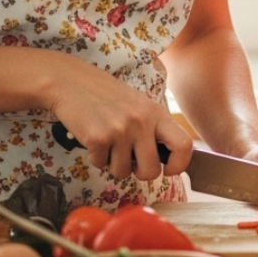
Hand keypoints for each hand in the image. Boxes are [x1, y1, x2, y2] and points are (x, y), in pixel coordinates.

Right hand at [50, 58, 193, 181]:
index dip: (179, 165)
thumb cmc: (109, 96)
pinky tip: (94, 139)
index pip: (184, 145)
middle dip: (140, 174)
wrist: (73, 82)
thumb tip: (167, 158)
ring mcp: (120, 130)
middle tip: (131, 162)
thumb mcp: (140, 106)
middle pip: (151, 170)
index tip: (167, 169)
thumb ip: (154, 128)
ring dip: (114, 164)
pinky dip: (96, 158)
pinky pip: (100, 165)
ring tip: (109, 143)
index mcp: (157, 113)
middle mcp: (142, 122)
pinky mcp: (97, 138)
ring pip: (122, 172)